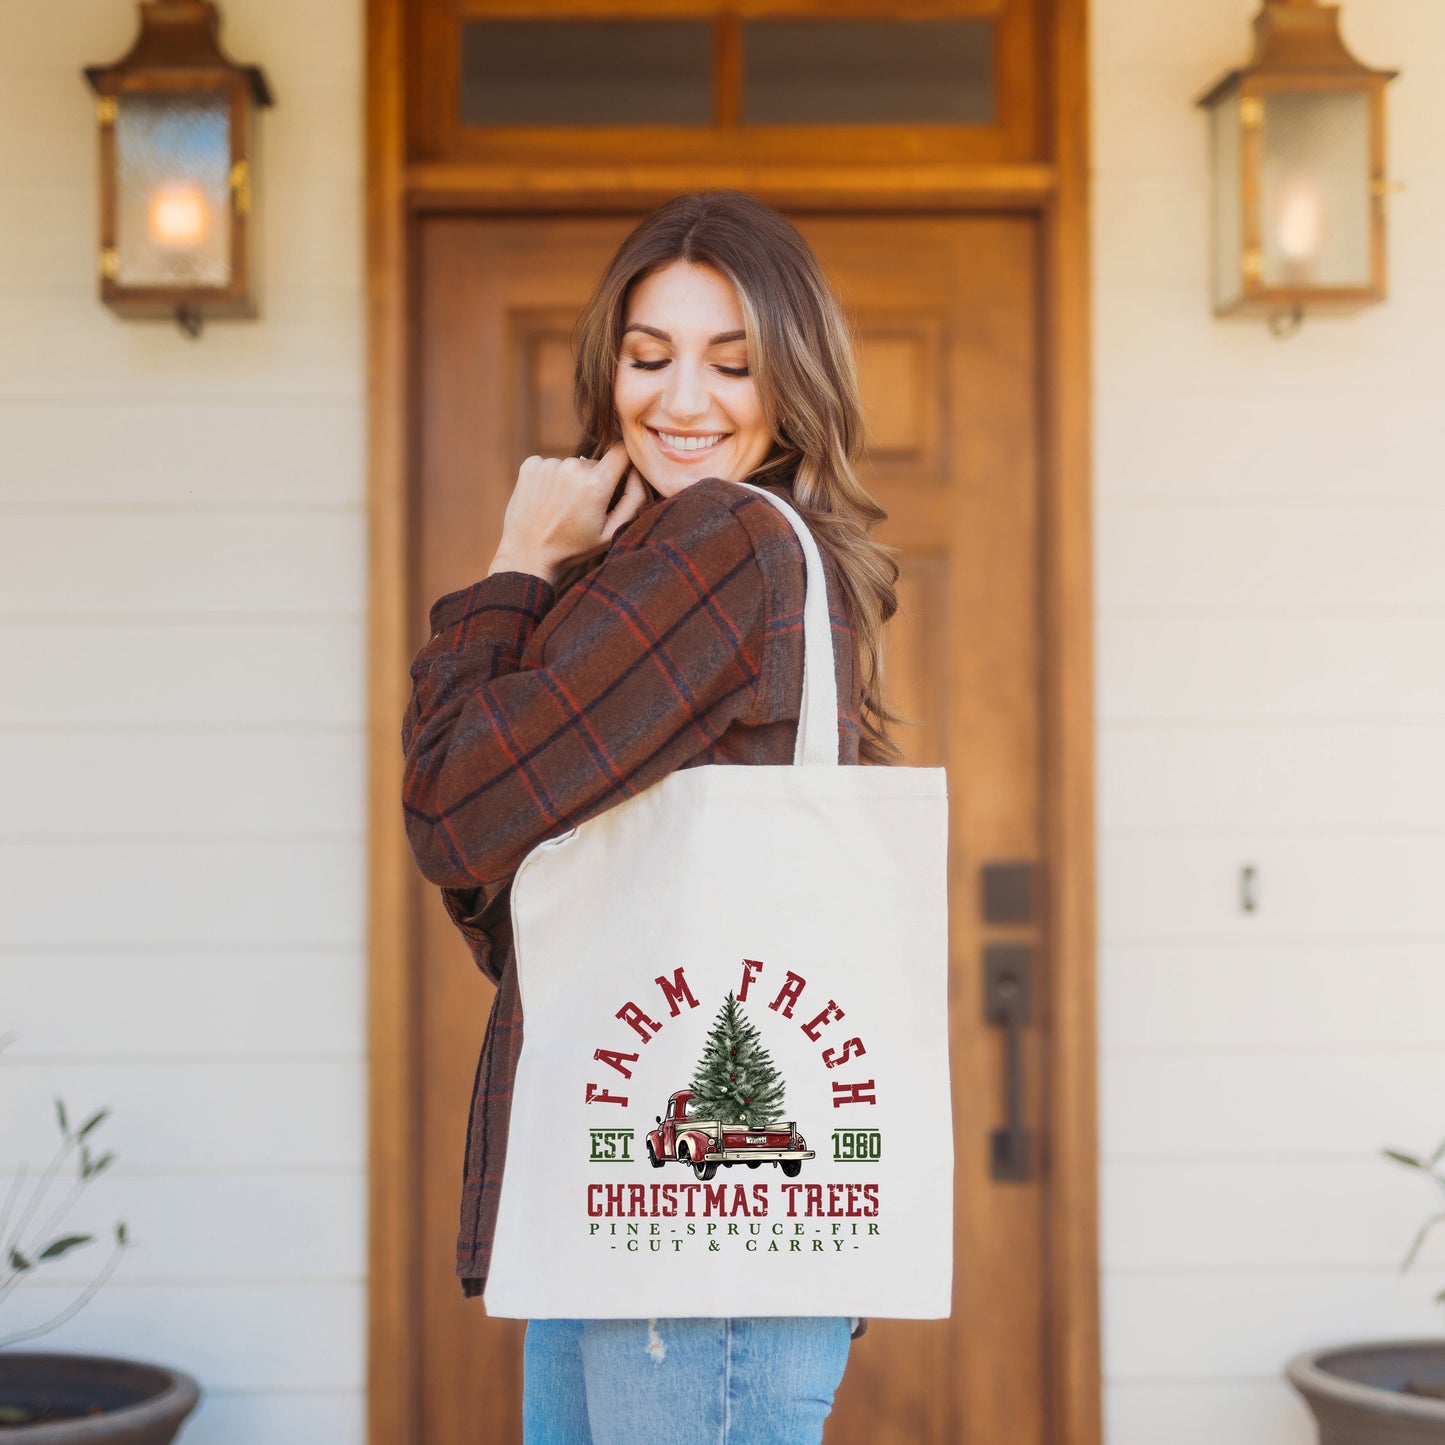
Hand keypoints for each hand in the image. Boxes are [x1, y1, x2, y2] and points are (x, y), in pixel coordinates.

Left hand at [487, 442, 649, 585]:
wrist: (528, 555)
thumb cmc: (573, 547)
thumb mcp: (612, 532)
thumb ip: (635, 499)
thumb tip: (638, 471)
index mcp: (595, 484)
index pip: (622, 451)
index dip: (625, 463)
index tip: (619, 479)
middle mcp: (572, 467)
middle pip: (596, 463)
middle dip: (596, 481)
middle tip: (583, 509)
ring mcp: (548, 464)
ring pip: (573, 466)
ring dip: (572, 482)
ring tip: (562, 508)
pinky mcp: (530, 465)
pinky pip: (552, 465)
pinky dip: (552, 480)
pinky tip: (547, 502)